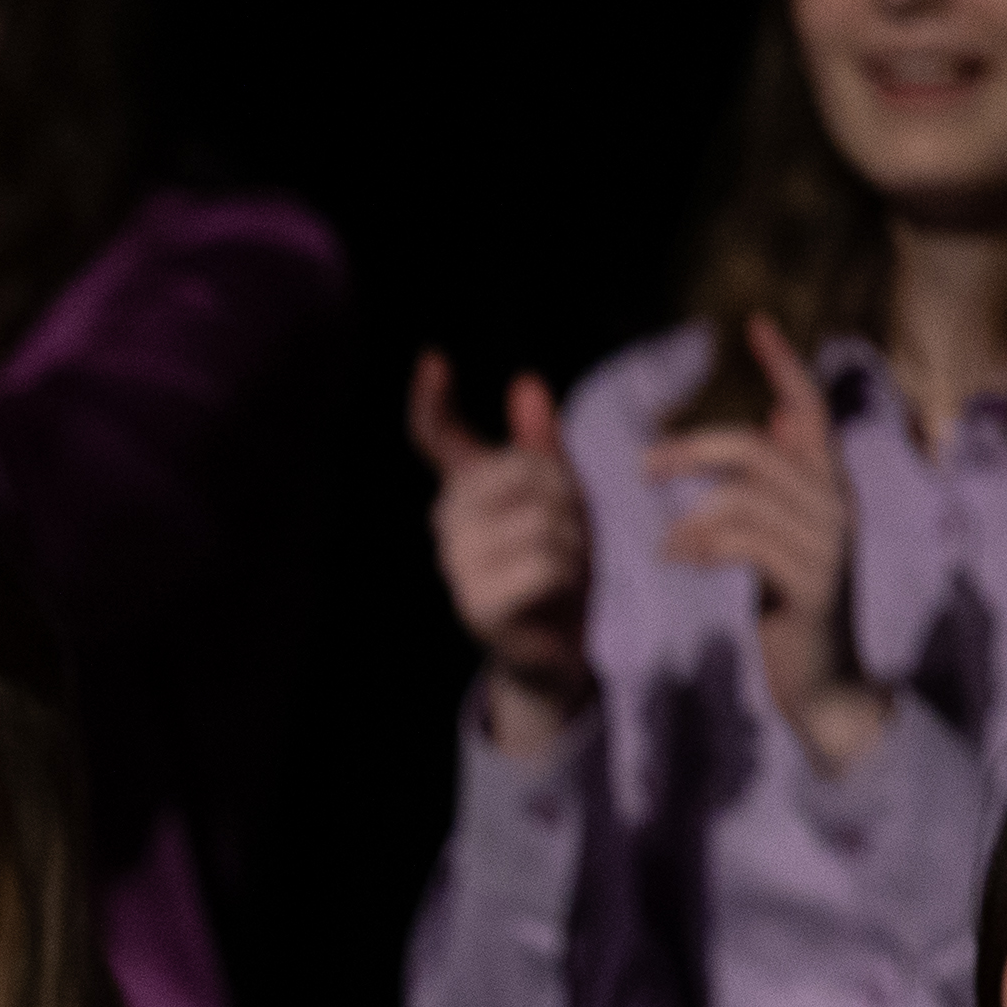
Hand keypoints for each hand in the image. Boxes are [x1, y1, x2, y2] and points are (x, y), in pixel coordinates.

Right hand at [405, 351, 593, 748]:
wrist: (555, 646)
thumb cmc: (556, 562)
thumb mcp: (560, 498)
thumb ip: (541, 446)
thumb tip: (525, 383)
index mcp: (465, 490)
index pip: (438, 437)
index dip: (433, 400)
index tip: (433, 360)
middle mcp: (448, 523)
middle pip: (525, 472)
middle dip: (566, 498)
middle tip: (566, 534)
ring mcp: (457, 564)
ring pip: (541, 519)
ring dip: (573, 542)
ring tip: (564, 567)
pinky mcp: (477, 603)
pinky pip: (543, 562)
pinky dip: (567, 575)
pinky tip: (556, 592)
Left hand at [647, 312, 882, 772]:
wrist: (824, 686)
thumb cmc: (794, 608)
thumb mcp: (786, 537)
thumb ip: (781, 485)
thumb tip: (776, 420)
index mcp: (830, 487)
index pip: (813, 410)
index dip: (785, 366)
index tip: (755, 324)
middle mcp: (838, 505)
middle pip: (760, 448)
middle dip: (695, 449)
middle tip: (643, 467)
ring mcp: (829, 544)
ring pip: (747, 497)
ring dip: (691, 514)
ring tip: (665, 544)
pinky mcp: (810, 584)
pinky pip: (746, 544)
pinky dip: (702, 546)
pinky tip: (676, 560)